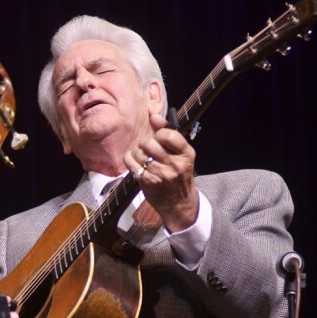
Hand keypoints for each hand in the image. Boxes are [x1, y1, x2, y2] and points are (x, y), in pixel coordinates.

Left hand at [124, 111, 198, 232]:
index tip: (159, 138)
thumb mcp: (181, 154)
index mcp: (186, 153)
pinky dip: (130, 160)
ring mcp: (161, 174)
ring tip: (143, 157)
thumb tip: (153, 114)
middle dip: (145, 143)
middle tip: (148, 149)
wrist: (179, 203)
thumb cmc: (179, 174)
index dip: (159, 133)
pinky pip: (131, 164)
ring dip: (137, 152)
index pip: (168, 134)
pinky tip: (135, 162)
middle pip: (149, 143)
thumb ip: (167, 132)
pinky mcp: (148, 182)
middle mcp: (175, 164)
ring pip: (139, 153)